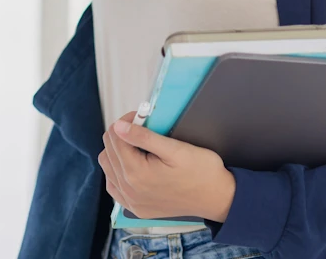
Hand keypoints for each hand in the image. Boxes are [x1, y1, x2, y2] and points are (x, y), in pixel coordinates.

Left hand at [98, 112, 236, 222]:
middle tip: (141, 128)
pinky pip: (114, 186)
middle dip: (121, 134)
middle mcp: (130, 190)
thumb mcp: (175, 148)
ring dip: (117, 152)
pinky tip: (133, 165)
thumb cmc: (201, 171)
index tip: (141, 117)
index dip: (127, 121)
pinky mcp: (136, 209)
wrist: (218, 198)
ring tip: (138, 146)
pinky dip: (118, 172)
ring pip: (108, 167)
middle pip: (108, 151)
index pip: (115, 137)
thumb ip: (144, 137)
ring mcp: (132, 202)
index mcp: (137, 173)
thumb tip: (118, 127)